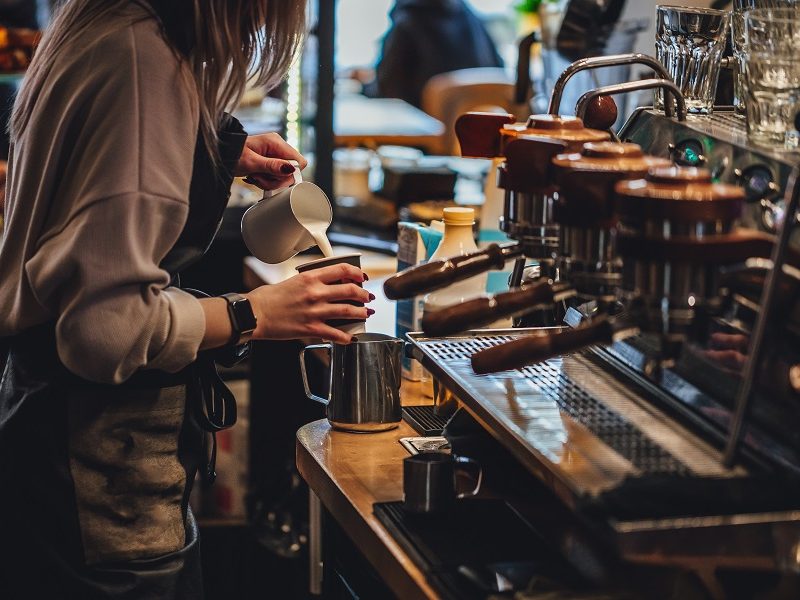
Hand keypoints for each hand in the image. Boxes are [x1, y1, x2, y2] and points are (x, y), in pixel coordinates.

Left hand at [236, 133, 307, 190]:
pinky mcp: (270, 163)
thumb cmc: (232, 155)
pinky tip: (255, 178)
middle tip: (260, 178)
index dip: (290, 173)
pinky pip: (275, 177)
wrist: (221, 156)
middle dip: (276, 180)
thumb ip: (272, 166)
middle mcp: (277, 148)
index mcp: (276, 142)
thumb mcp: (251, 162)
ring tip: (255, 177)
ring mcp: (274, 156)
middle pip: (292, 171)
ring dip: (269, 182)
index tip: (275, 177)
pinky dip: (266, 181)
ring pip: (283, 177)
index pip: (299, 161)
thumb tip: (290, 168)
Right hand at [246, 263, 373, 343]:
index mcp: (310, 277)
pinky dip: (347, 336)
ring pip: (348, 311)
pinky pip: (336, 333)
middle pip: (350, 290)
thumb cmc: (267, 298)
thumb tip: (326, 284)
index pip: (342, 269)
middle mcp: (315, 293)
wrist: (254, 314)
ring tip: (366, 314)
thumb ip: (311, 282)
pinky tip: (351, 337)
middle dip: (364, 294)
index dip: (357, 273)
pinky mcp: (311, 329)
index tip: (362, 277)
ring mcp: (315, 311)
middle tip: (368, 297)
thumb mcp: (292, 280)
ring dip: (361, 313)